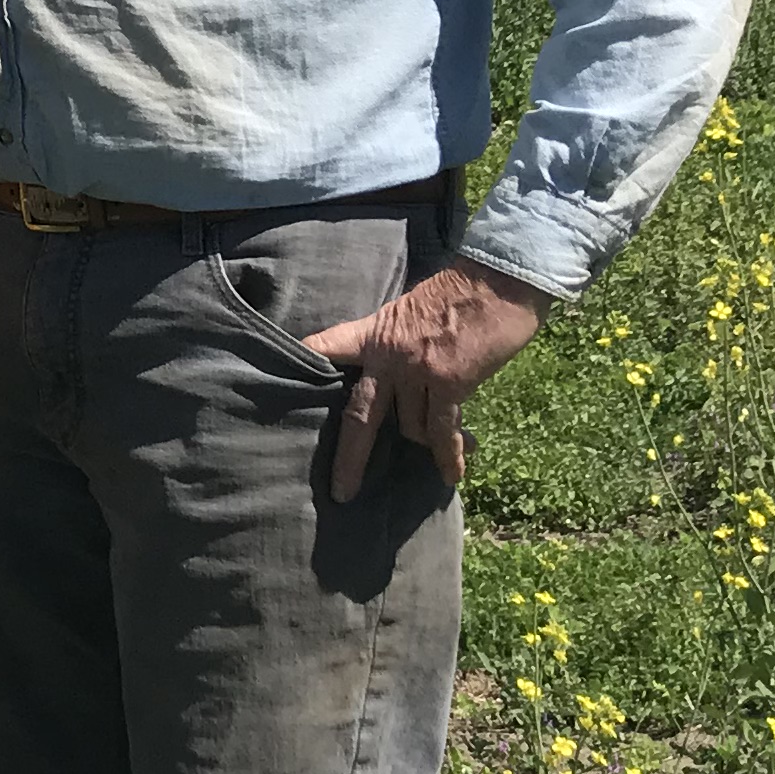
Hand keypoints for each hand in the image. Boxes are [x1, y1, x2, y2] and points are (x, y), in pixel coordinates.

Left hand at [300, 261, 549, 500]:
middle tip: (341, 492)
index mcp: (373, 333)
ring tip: (439, 453)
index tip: (278, 385)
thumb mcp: (409, 310)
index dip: (306, 364)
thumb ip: (393, 343)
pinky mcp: (449, 384)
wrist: (496, 281)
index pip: (328, 346)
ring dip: (424, 440)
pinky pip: (444, 431)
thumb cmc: (457, 292)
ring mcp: (417, 372)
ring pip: (410, 426)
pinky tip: (452, 474)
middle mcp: (388, 356)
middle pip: (360, 416)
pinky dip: (449, 456)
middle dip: (350, 459)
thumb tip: (393, 378)